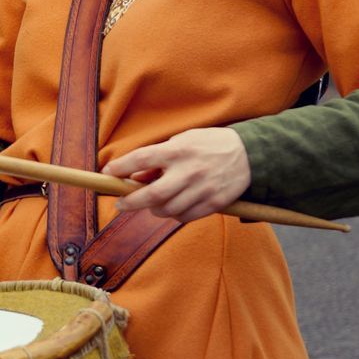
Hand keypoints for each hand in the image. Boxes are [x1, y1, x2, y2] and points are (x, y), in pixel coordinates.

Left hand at [105, 127, 250, 222]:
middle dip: (130, 202)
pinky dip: (173, 215)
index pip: (141, 159)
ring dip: (152, 210)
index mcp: (178, 150)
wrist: (251, 154)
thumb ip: (158, 160)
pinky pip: (185, 217)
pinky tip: (171, 208)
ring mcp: (203, 189)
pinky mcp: (215, 203)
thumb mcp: (183, 141)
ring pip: (167, 210)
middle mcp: (189, 171)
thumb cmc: (209, 145)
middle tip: (120, 204)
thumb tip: (134, 178)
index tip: (107, 174)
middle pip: (152, 195)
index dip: (120, 168)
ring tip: (150, 204)